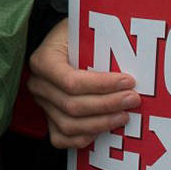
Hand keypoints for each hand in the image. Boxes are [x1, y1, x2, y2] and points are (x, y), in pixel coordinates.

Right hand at [25, 18, 140, 148]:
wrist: (62, 42)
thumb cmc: (76, 35)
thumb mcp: (85, 31)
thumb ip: (100, 44)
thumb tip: (131, 62)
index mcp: (43, 60)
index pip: (72, 81)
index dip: (102, 85)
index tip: (128, 81)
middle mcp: (38, 84)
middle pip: (72, 106)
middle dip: (107, 105)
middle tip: (132, 99)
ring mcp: (42, 104)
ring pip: (69, 125)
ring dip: (100, 123)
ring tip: (124, 115)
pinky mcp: (47, 118)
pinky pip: (61, 138)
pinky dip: (83, 138)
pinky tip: (103, 130)